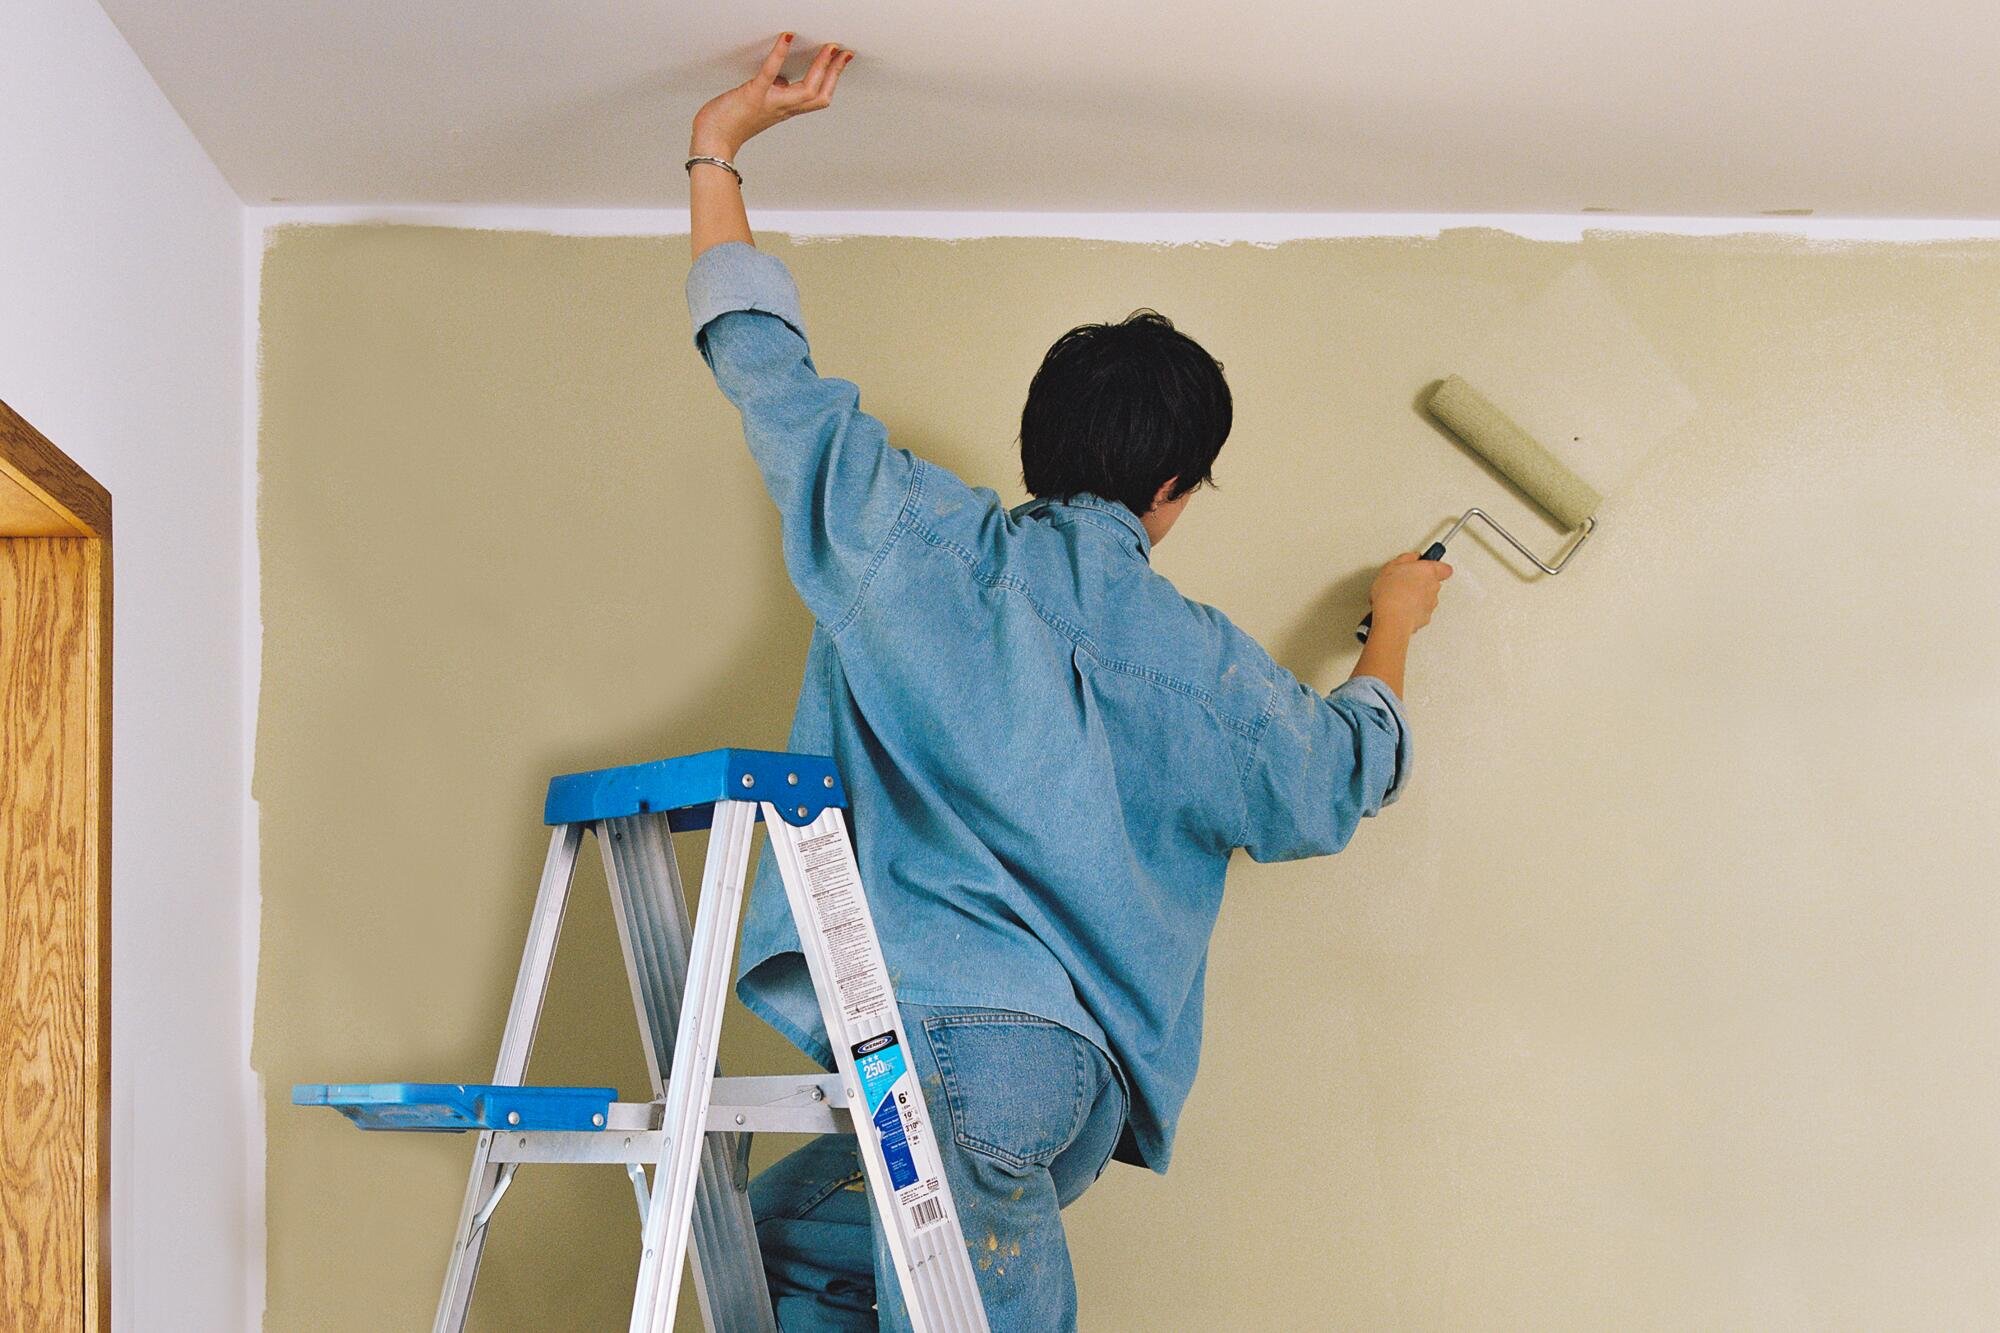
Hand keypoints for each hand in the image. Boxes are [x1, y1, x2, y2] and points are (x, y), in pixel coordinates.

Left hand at [691, 34, 854, 158]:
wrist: (712, 142)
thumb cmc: (728, 125)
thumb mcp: (757, 106)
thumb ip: (773, 93)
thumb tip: (783, 80)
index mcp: (784, 110)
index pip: (817, 98)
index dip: (832, 80)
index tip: (840, 61)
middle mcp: (782, 108)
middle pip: (820, 94)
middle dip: (835, 72)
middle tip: (844, 53)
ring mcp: (770, 102)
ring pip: (807, 89)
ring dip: (821, 67)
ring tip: (828, 48)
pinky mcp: (753, 94)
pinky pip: (771, 73)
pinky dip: (780, 54)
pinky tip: (787, 37)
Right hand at [1367, 551, 1453, 631]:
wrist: (1393, 618)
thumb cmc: (1392, 592)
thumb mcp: (1391, 566)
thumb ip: (1406, 558)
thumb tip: (1412, 557)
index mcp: (1428, 571)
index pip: (1444, 567)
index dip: (1436, 565)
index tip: (1428, 563)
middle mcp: (1433, 587)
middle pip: (1434, 582)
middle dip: (1421, 581)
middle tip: (1406, 580)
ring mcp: (1431, 603)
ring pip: (1427, 597)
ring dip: (1417, 596)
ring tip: (1400, 596)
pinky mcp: (1426, 617)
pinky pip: (1421, 610)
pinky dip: (1413, 609)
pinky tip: (1400, 607)